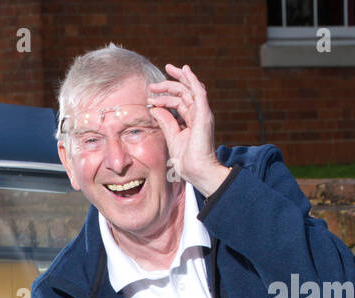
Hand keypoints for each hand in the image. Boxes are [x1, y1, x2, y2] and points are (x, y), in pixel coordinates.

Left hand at [146, 63, 228, 195]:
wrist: (197, 171)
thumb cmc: (186, 160)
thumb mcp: (172, 137)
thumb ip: (165, 122)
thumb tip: (155, 109)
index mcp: (191, 121)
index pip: (178, 103)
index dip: (164, 98)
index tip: (150, 98)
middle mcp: (198, 114)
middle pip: (184, 93)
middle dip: (169, 85)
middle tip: (152, 85)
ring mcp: (202, 114)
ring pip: (190, 89)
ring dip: (177, 79)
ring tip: (167, 69)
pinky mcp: (204, 115)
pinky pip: (199, 92)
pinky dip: (192, 80)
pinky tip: (185, 70)